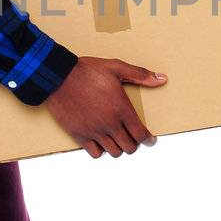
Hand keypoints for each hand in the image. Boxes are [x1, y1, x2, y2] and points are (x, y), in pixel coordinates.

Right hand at [43, 55, 167, 158]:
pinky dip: (100, 150)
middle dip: (134, 143)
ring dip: (118, 147)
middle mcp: (109, 124)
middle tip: (133, 137)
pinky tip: (101, 140)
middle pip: (129, 147)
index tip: (150, 140)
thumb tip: (162, 79)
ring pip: (114, 152)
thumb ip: (140, 74)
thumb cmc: (87, 71)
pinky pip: (95, 153)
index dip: (149, 140)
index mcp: (121, 109)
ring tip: (118, 139)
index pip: (141, 134)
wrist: (58, 76)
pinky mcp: (79, 135)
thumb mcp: (116, 67)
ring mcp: (94, 131)